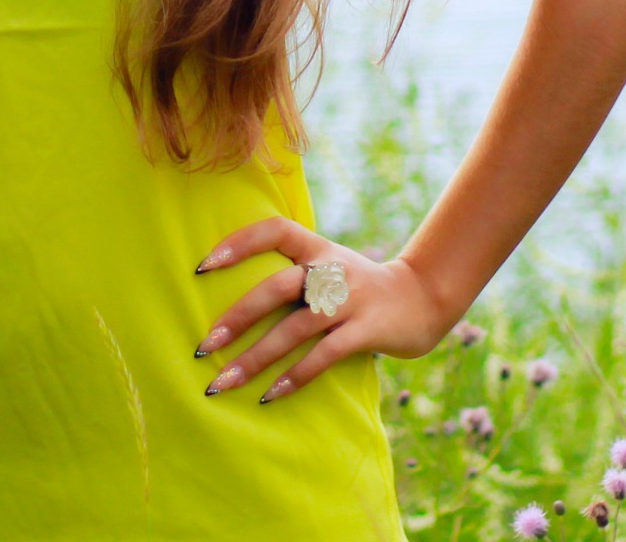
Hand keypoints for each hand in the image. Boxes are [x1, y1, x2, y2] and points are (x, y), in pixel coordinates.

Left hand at [190, 216, 454, 403]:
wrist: (422, 299)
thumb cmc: (357, 288)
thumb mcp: (328, 267)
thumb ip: (292, 272)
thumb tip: (231, 298)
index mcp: (317, 248)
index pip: (275, 231)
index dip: (239, 243)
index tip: (203, 266)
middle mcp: (331, 270)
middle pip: (277, 289)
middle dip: (238, 318)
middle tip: (204, 345)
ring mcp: (350, 300)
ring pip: (295, 329)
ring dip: (256, 358)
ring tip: (224, 381)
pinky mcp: (366, 330)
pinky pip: (324, 355)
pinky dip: (295, 376)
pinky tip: (270, 395)